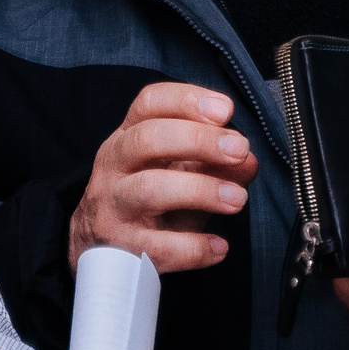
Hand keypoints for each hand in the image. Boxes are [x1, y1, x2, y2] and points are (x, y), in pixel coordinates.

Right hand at [71, 83, 257, 272]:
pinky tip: (218, 246)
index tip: (225, 110)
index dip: (186, 100)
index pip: (149, 104)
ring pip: (150, 189)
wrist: (100, 249)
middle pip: (147, 139)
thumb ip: (215, 162)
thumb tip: (248, 162)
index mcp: (128, 137)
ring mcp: (113, 207)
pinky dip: (193, 247)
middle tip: (239, 149)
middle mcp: (114, 166)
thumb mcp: (179, 172)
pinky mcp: (121, 248)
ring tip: (237, 198)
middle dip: (198, 140)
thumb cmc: (148, 198)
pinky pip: (158, 246)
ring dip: (201, 190)